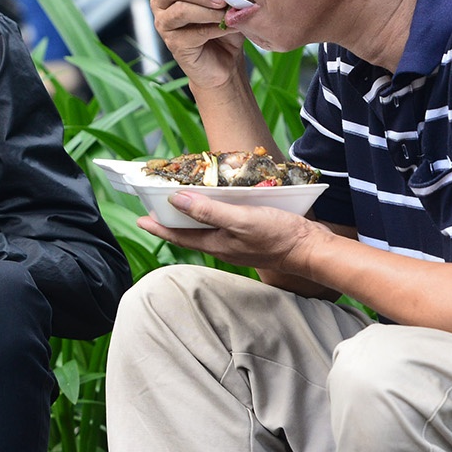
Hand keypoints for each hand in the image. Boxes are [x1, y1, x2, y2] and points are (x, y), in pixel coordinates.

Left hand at [138, 192, 324, 275]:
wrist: (311, 250)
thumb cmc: (278, 236)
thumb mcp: (241, 220)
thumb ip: (209, 211)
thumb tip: (176, 201)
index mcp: (216, 243)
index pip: (179, 235)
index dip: (158, 227)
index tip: (140, 219)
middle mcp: (223, 245)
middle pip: (190, 233)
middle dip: (172, 221)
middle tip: (156, 208)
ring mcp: (237, 242)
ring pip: (207, 229)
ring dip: (193, 217)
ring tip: (182, 204)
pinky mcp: (251, 236)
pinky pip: (225, 225)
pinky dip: (214, 213)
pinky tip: (220, 204)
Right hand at [150, 0, 246, 91]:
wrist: (226, 59)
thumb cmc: (224, 22)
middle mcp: (162, 1)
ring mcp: (164, 24)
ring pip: (180, 10)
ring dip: (207, 9)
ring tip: (226, 12)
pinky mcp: (173, 44)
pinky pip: (192, 33)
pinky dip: (214, 28)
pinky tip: (229, 27)